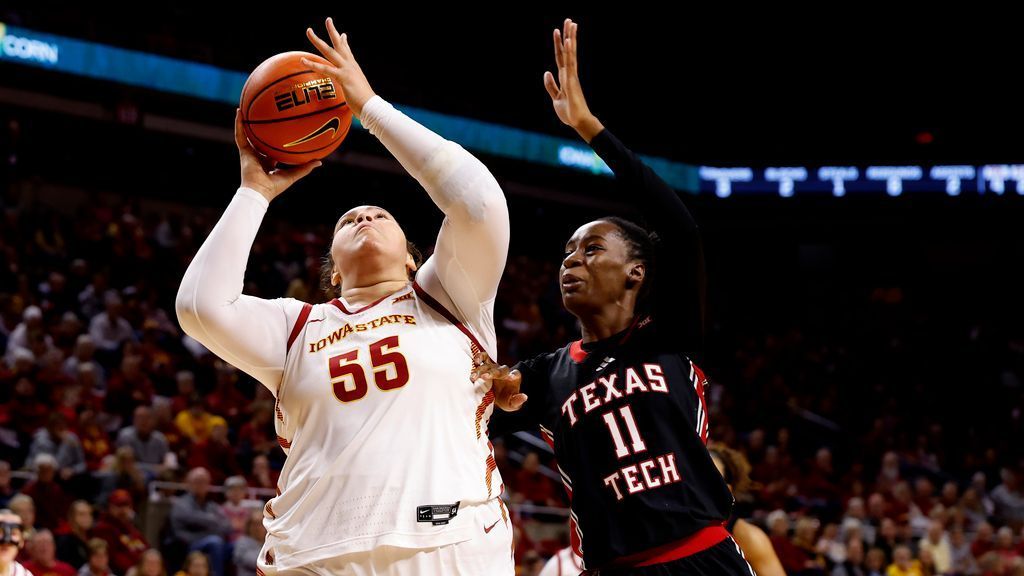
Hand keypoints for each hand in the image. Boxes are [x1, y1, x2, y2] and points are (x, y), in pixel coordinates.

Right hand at [235, 110, 320, 202]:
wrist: (259, 191)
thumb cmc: (275, 186)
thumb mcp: (293, 175)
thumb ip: (305, 168)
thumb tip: (320, 161)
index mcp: (269, 162)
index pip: (272, 149)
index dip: (276, 141)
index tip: (282, 130)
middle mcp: (259, 156)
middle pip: (259, 139)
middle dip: (260, 128)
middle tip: (264, 115)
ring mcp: (250, 154)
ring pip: (247, 134)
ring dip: (246, 121)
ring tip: (246, 107)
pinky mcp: (243, 152)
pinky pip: (240, 135)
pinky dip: (238, 124)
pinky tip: (239, 111)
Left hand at [303, 17, 375, 119]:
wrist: (371, 107)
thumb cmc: (365, 104)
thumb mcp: (359, 92)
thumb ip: (355, 88)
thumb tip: (354, 91)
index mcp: (354, 68)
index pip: (348, 52)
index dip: (344, 42)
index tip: (342, 34)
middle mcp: (350, 65)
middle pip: (339, 45)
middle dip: (333, 31)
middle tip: (328, 20)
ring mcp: (346, 69)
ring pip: (329, 51)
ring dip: (318, 40)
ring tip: (309, 31)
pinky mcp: (343, 77)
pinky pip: (325, 68)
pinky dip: (313, 64)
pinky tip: (303, 60)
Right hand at [471, 352, 527, 411]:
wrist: (498, 395)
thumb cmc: (506, 399)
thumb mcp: (512, 404)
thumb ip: (517, 401)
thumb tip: (524, 397)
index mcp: (514, 378)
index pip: (516, 374)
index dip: (514, 375)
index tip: (510, 378)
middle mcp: (504, 371)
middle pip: (499, 370)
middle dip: (491, 372)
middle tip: (483, 376)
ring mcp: (495, 367)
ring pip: (489, 365)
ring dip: (481, 369)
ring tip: (474, 375)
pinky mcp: (487, 366)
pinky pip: (484, 357)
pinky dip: (480, 357)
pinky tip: (475, 362)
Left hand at [543, 18, 603, 142]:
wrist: (578, 122)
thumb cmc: (569, 111)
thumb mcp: (556, 97)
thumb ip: (551, 85)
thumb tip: (547, 72)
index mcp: (565, 77)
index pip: (562, 56)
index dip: (561, 43)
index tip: (561, 30)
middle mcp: (569, 73)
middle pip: (567, 51)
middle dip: (568, 35)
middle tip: (569, 20)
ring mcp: (571, 76)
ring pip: (570, 54)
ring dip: (570, 38)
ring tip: (571, 24)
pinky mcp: (572, 81)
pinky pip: (570, 63)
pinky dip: (569, 52)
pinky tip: (569, 42)